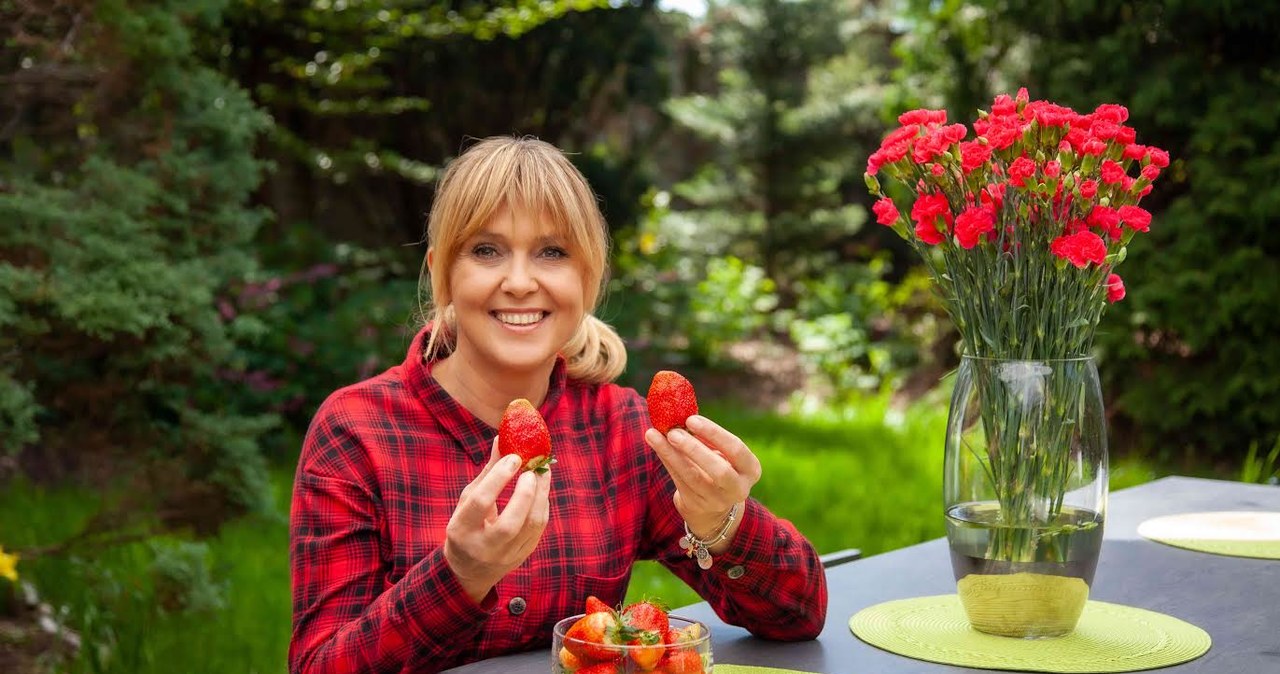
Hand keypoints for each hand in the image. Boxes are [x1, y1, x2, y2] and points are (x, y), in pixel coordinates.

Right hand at [444, 437, 551, 602]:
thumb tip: (502, 440)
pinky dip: (543, 506)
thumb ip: (487, 472)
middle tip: (532, 470)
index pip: (481, 502)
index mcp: (462, 529)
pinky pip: (539, 530)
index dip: (499, 477)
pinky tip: (542, 490)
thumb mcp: (468, 500)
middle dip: (525, 493)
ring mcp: (505, 556)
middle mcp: (483, 547)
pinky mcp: (522, 556)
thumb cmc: (467, 526)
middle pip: (510, 523)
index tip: (514, 457)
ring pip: (530, 527)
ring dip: (541, 496)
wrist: (470, 570)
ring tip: (543, 473)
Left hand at [644, 415, 761, 552]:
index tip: (691, 419)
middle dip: (694, 449)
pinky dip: (667, 460)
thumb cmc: (719, 466)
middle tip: (673, 431)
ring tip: (654, 434)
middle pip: (718, 470)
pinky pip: (678, 480)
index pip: (736, 449)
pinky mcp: (696, 505)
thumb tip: (681, 414)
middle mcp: (738, 488)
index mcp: (751, 469)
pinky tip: (656, 444)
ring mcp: (717, 501)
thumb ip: (708, 438)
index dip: (714, 433)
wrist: (713, 506)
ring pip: (692, 477)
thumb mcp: (723, 454)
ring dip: (671, 454)